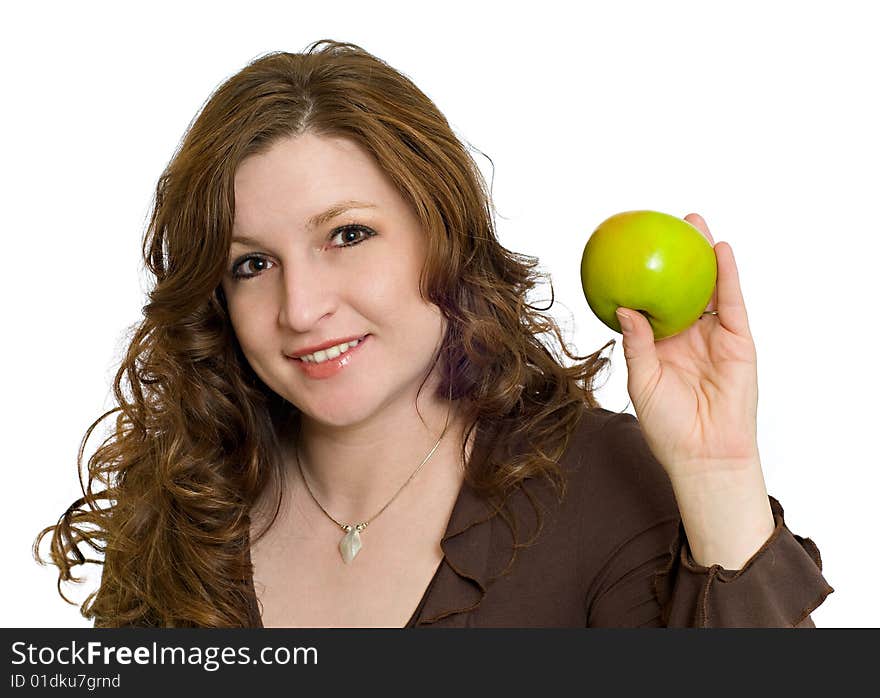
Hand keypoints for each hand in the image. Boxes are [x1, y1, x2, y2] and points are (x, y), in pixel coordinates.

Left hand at [615, 213, 761, 482]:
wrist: (704, 453)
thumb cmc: (668, 426)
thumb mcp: (643, 381)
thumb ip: (637, 343)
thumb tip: (623, 308)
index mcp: (662, 344)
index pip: (654, 302)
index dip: (645, 278)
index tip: (632, 251)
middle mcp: (688, 335)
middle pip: (683, 287)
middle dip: (676, 256)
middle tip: (665, 223)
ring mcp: (715, 336)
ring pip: (710, 288)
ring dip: (704, 255)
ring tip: (694, 224)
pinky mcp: (739, 341)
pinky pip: (733, 303)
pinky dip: (729, 276)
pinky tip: (721, 251)